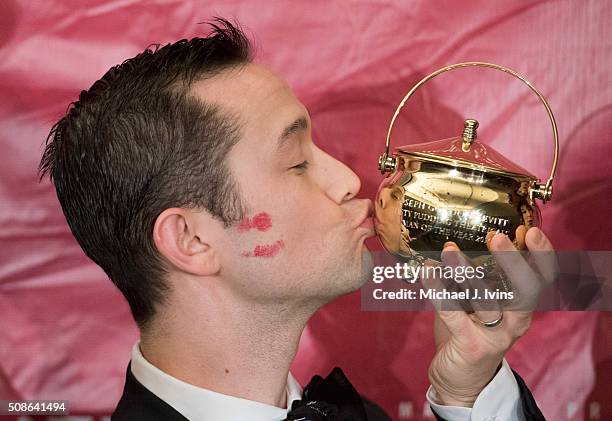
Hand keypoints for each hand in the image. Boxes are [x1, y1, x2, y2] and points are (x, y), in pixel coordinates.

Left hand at [424, 227, 556, 405]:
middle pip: (525, 289)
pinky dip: (439, 291)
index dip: (542, 255)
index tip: (531, 231)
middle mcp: (515, 321)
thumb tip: (457, 236)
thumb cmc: (470, 331)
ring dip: (468, 273)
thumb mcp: (478, 302)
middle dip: (512, 261)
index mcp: (521, 306)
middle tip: (496, 237)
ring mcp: (495, 335)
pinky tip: (427, 271)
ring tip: (451, 250)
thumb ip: (475, 274)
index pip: (542, 278)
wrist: (461, 380)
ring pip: (487, 301)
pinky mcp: (471, 346)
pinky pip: (454, 315)